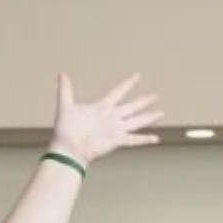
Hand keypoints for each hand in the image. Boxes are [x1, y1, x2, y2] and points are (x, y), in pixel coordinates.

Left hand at [48, 72, 162, 166]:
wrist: (67, 149)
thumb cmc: (65, 130)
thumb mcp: (65, 106)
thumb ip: (65, 89)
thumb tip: (62, 73)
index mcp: (102, 107)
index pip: (119, 91)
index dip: (128, 84)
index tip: (138, 76)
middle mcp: (111, 117)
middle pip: (132, 106)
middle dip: (144, 101)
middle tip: (156, 95)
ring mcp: (115, 129)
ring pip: (137, 121)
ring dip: (149, 117)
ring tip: (161, 113)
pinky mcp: (116, 140)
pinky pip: (134, 139)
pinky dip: (145, 139)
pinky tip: (156, 138)